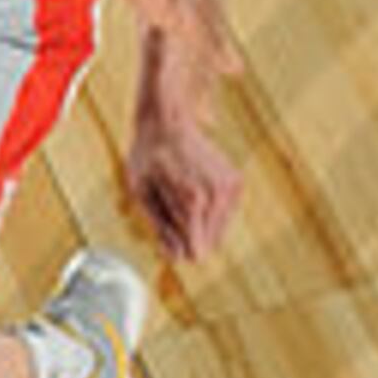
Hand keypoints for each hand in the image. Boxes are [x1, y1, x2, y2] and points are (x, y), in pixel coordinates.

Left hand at [126, 102, 244, 264]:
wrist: (168, 120)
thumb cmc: (148, 156)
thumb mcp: (141, 194)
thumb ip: (161, 228)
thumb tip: (180, 256)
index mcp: (193, 200)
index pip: (197, 252)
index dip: (178, 250)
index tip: (164, 238)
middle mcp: (217, 194)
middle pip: (209, 244)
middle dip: (188, 235)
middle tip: (168, 208)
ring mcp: (230, 187)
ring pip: (218, 232)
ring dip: (199, 223)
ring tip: (179, 195)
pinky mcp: (236, 183)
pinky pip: (224, 216)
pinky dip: (209, 211)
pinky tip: (192, 190)